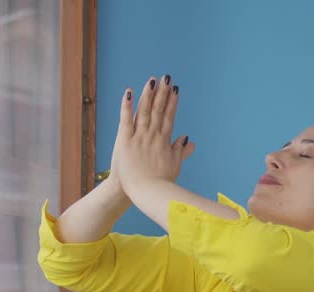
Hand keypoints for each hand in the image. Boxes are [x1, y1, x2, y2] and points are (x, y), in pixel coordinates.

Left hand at [113, 75, 194, 191]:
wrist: (146, 192)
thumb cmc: (160, 184)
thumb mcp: (174, 166)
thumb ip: (180, 151)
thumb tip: (188, 139)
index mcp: (164, 141)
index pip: (169, 117)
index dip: (173, 103)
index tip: (175, 90)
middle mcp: (153, 136)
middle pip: (158, 110)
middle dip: (163, 93)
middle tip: (166, 78)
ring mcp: (139, 137)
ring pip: (144, 111)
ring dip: (148, 94)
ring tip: (152, 80)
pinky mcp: (125, 140)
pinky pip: (126, 119)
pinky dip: (127, 106)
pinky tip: (129, 93)